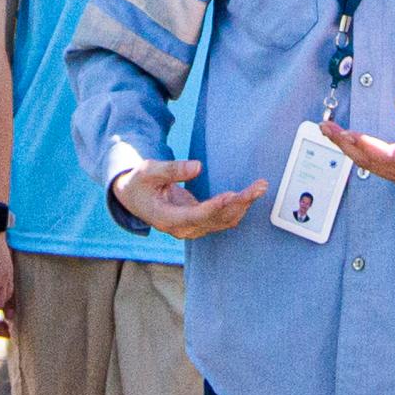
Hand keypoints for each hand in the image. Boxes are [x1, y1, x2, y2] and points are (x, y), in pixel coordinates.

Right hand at [116, 159, 263, 241]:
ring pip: (223, 220)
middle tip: (258, 187)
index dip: (214, 207)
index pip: (195, 216)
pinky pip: (223, 218)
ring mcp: (193, 227)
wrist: (135, 197)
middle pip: (216, 218)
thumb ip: (172, 169)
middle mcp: (182, 228)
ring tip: (260, 187)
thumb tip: (197, 167)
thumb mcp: (149, 171)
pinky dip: (238, 207)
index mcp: (166, 218)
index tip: (231, 195)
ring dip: (243, 205)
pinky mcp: (201, 222)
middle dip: (239, 203)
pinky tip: (250, 195)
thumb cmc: (140, 183)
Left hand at [322, 97, 394, 185]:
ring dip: (346, 148)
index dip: (367, 147)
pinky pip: (372, 165)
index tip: (349, 133)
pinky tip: (344, 141)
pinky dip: (355, 152)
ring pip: (368, 165)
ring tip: (328, 130)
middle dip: (346, 145)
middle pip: (371, 162)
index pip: (389, 156)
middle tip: (326, 127)